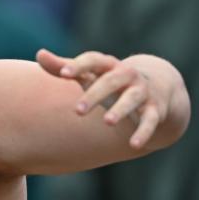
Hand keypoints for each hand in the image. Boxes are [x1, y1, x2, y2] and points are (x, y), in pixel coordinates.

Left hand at [37, 49, 169, 149]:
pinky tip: (134, 145)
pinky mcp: (155, 110)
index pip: (94, 60)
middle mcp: (127, 75)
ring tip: (107, 122)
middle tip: (77, 111)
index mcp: (108, 65)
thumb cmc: (110, 81)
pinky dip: (144, 132)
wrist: (158, 88)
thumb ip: (63, 66)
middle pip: (111, 81)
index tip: (63, 74)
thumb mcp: (89, 74)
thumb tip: (39, 54)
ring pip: (133, 98)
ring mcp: (142, 92)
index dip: (79, 65)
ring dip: (121, 109)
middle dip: (95, 94)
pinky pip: (150, 121)